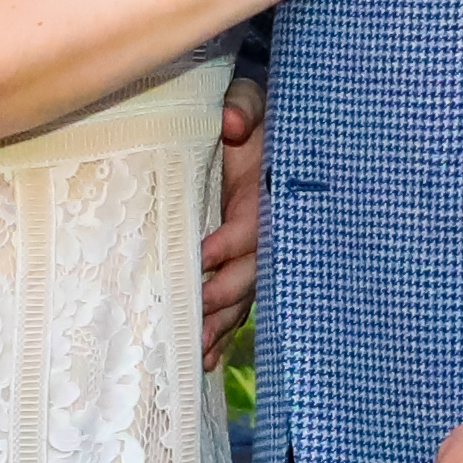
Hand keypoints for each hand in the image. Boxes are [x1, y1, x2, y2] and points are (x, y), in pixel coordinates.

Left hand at [200, 77, 264, 337]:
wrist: (261, 131)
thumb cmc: (250, 118)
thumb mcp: (251, 101)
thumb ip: (242, 106)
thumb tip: (231, 124)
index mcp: (268, 196)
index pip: (252, 227)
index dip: (231, 243)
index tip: (203, 257)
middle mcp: (267, 232)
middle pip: (249, 275)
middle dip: (223, 298)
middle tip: (194, 319)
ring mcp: (257, 254)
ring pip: (242, 298)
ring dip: (220, 326)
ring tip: (197, 352)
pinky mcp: (244, 266)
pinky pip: (237, 305)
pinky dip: (222, 333)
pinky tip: (204, 360)